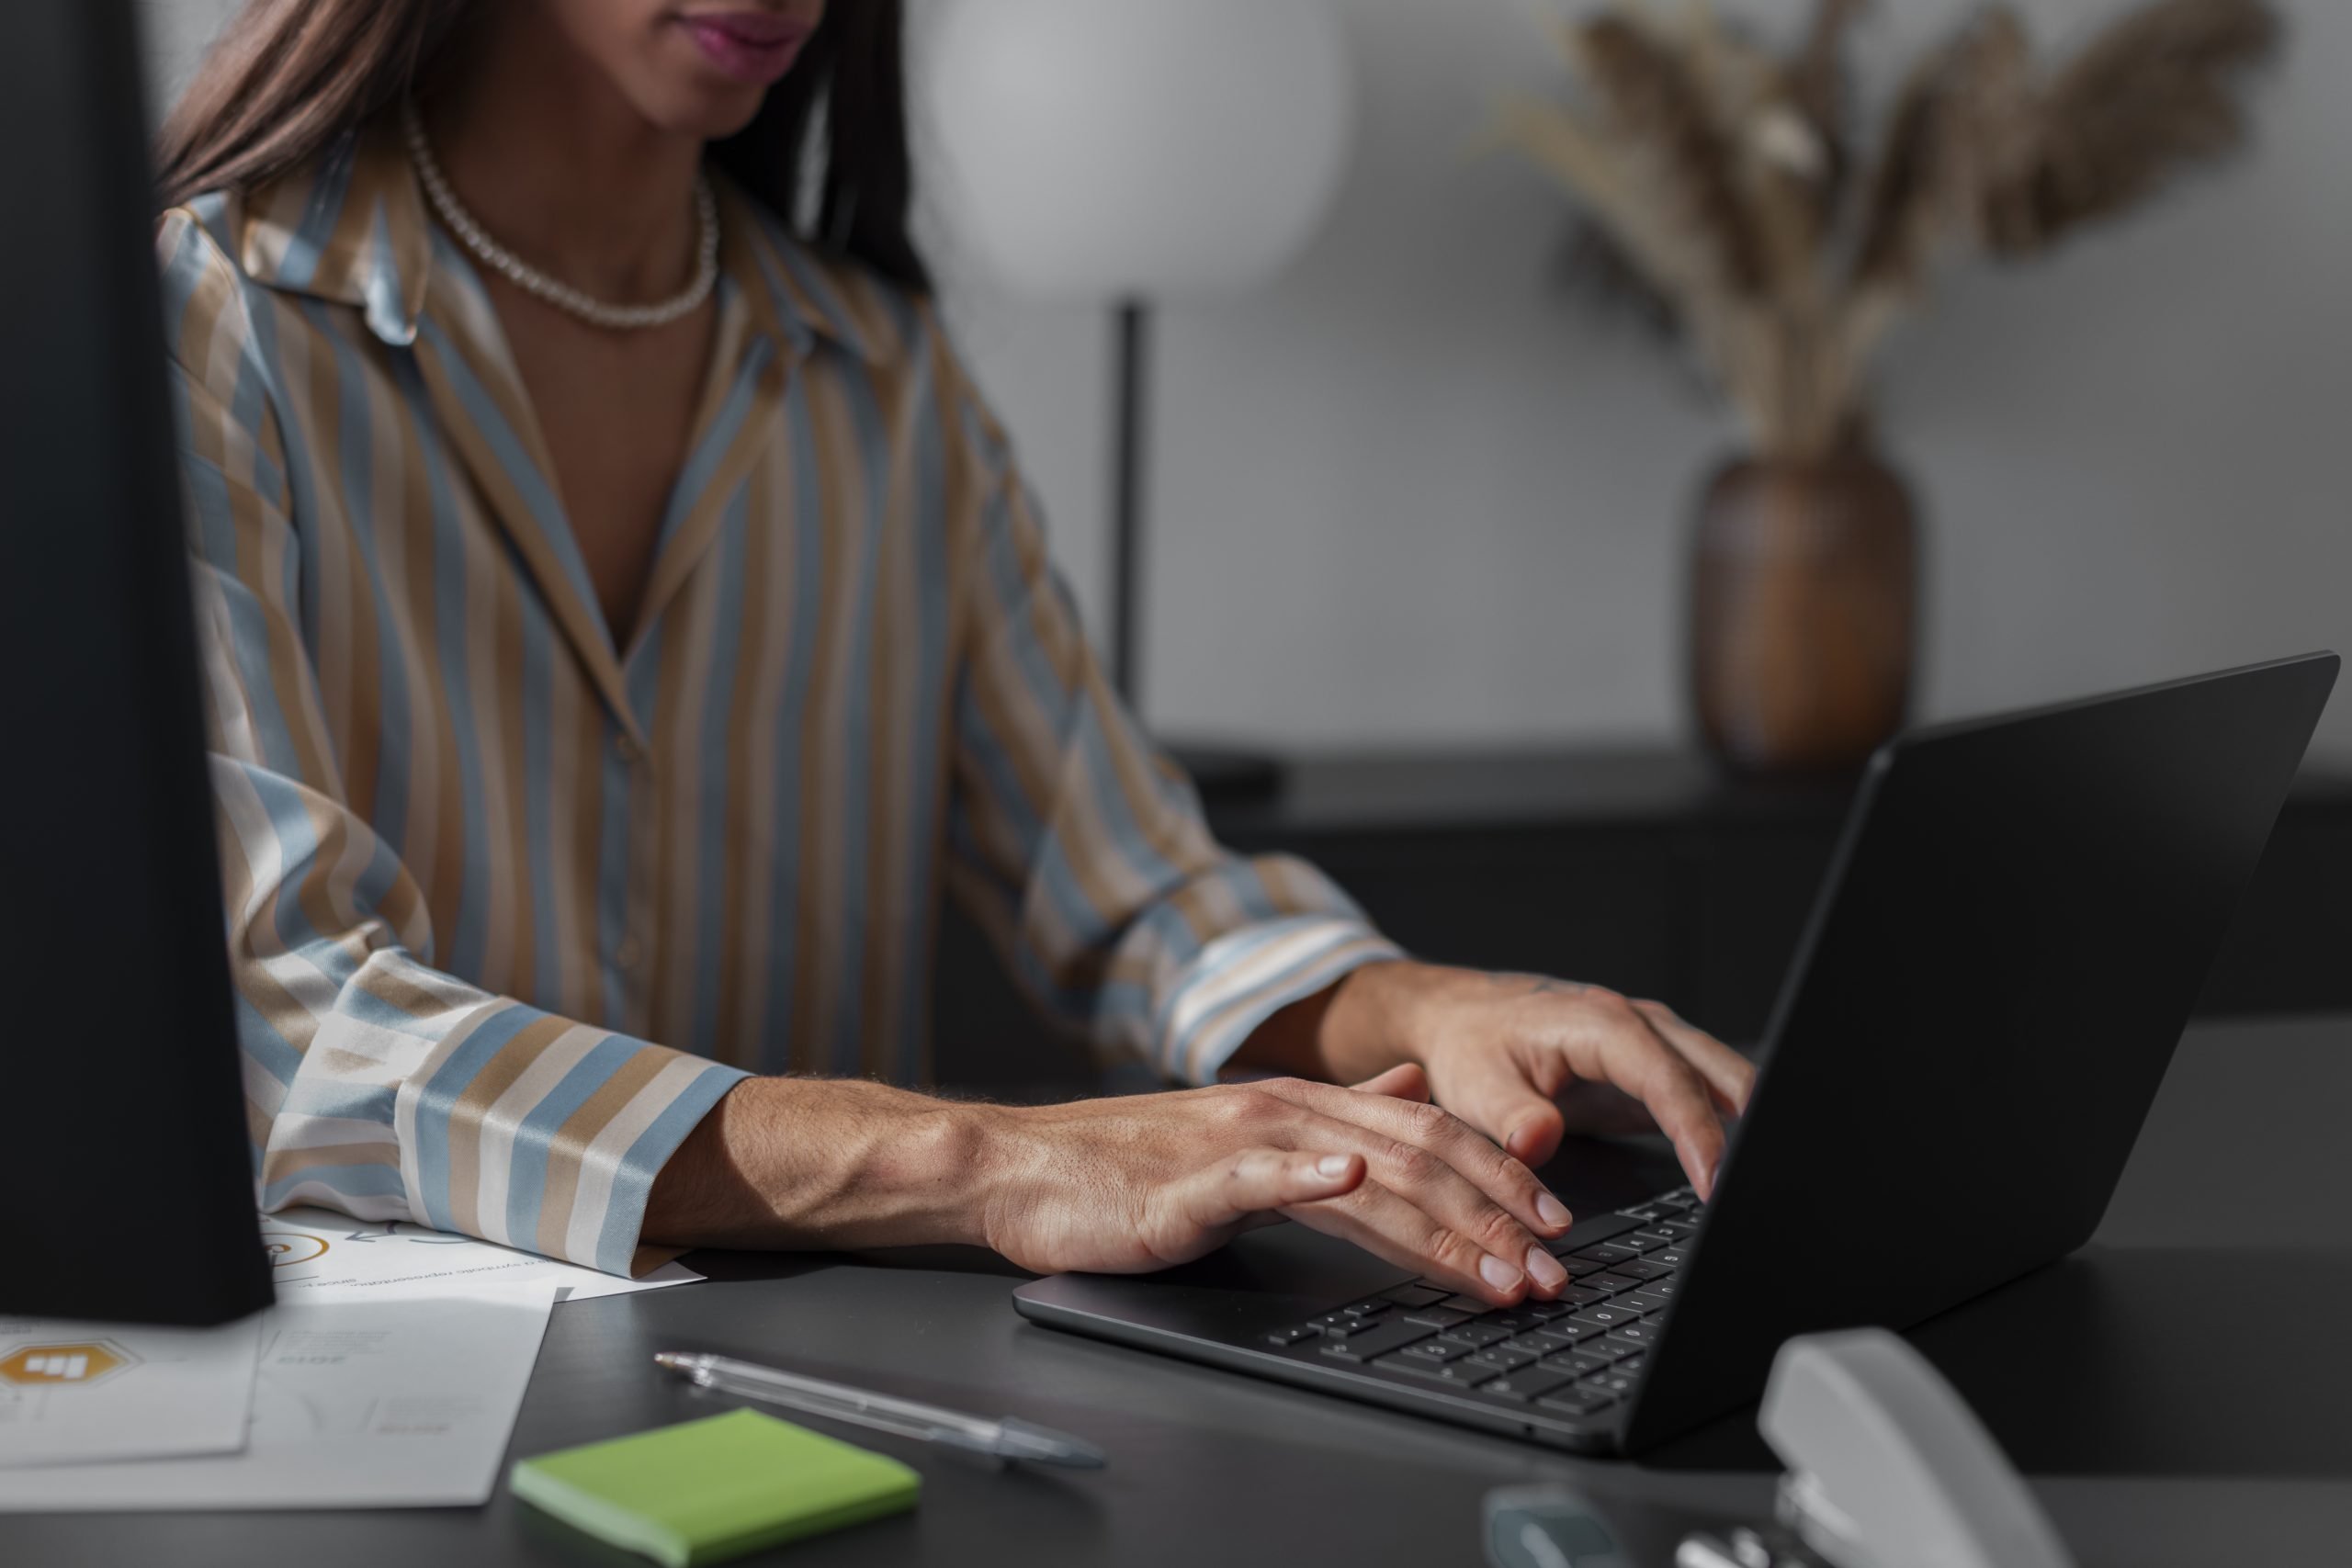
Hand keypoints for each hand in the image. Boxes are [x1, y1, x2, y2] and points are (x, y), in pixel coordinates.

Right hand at [971, 1063, 1578, 1306]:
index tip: (1558, 1226)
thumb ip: (1335, 1114)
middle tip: (1554, 1268)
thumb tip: (1407, 1087)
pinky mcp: (1191, 1180)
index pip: (1428, 1135)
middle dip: (1497, 1216)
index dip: (1501, 1177)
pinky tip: (1351, 1185)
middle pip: (1416, 1158)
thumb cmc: (1129, 1166)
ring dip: (1440, 1225)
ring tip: (1498, 1268)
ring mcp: (1239, 1142)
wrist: (1025, 1169)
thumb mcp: (1249, 1133)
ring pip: (1363, 1175)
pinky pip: (1260, 1175)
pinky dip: (1310, 1177)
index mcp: (1303, 1106)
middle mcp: (1284, 1113)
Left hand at [1302, 963, 1756, 1197]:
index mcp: (1600, 1023)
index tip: (1713, 1182)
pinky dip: (1725, 1124)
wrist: (1459, 1018)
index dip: (1696, 1130)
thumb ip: (1510, 1116)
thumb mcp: (1475, 1084)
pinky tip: (1738, 1165)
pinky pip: (1701, 1092)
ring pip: (1721, 1077)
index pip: (1667, 1077)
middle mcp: (1636, 1024)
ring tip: (1762, 1180)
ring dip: (1748, 1122)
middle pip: (1717, 1069)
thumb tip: (1537, 1144)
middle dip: (1753, 1121)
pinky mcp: (1650, 1068)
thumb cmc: (1468, 1044)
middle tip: (1760, 1187)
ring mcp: (1650, 1043)